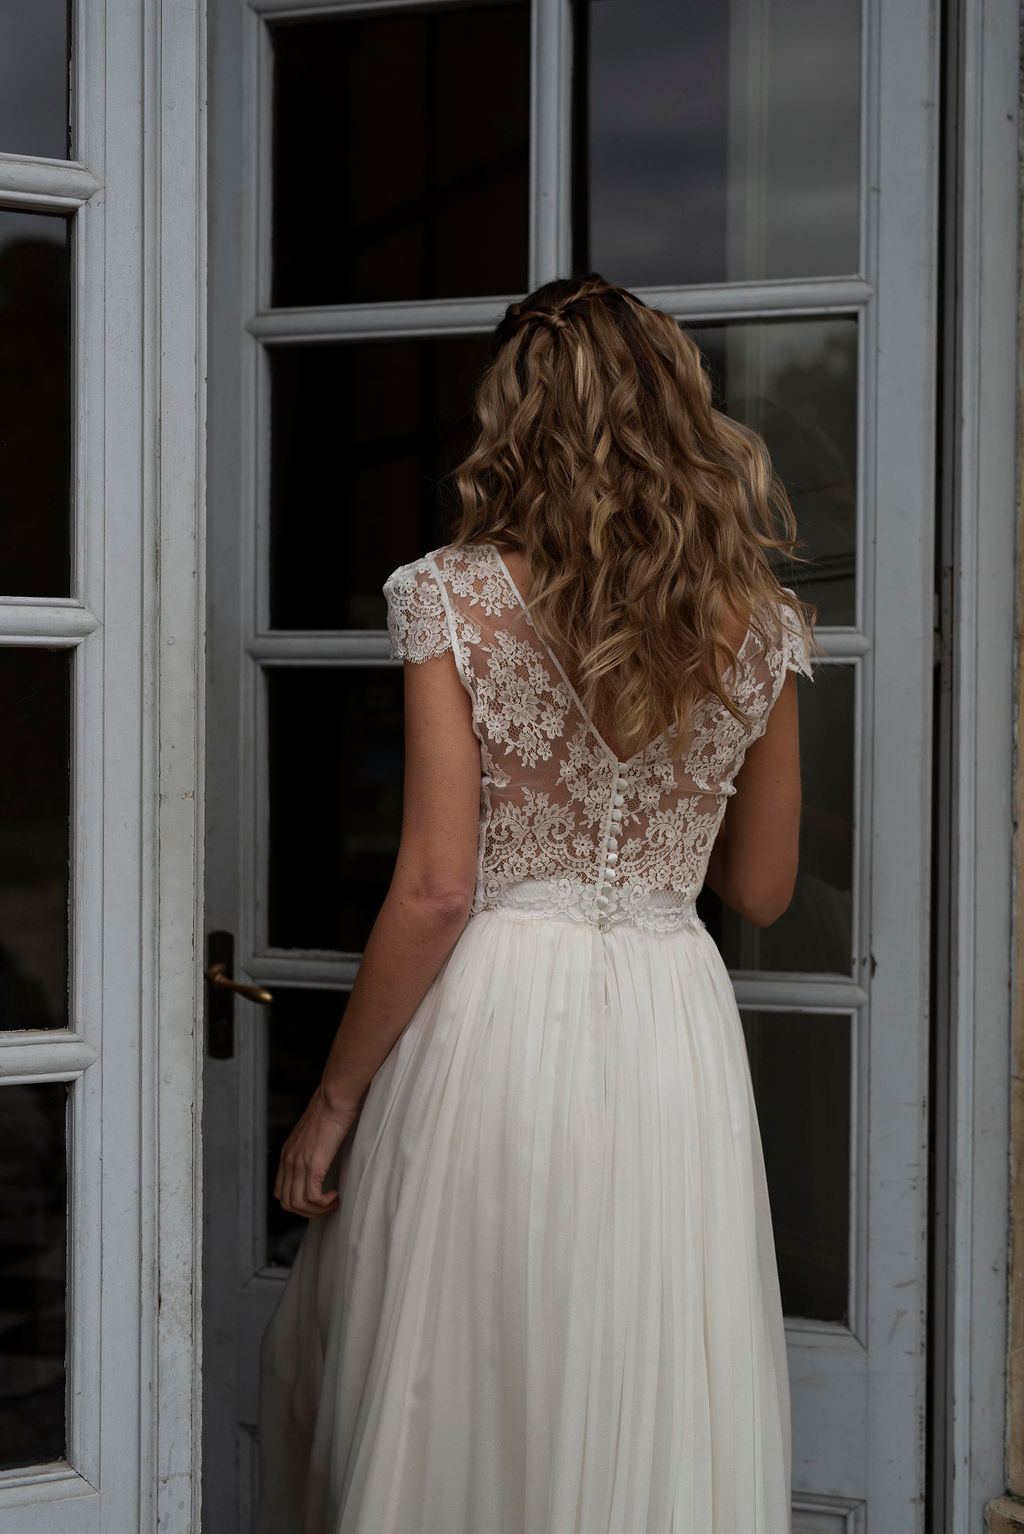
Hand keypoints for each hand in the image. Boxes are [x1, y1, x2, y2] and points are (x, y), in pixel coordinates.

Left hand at [273, 1083, 360, 1218]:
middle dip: (307, 1212)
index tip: (316, 1199)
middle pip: (287, 1203)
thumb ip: (309, 1148)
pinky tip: (335, 1195)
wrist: (333, 1099)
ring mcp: (299, 1164)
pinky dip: (324, 1203)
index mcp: (287, 1154)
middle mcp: (289, 1161)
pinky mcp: (313, 1165)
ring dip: (317, 1210)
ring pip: (298, 1204)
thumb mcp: (312, 1133)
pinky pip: (312, 1198)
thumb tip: (320, 1159)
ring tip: (332, 1202)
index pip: (280, 1191)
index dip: (298, 1202)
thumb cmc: (329, 1110)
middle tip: (326, 1206)